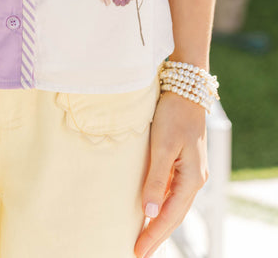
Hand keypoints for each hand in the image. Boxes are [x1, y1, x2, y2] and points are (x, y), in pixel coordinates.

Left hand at [133, 90, 208, 257]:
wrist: (185, 90)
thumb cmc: (173, 114)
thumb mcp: (162, 145)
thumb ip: (156, 179)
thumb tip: (149, 211)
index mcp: (191, 178)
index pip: (170, 216)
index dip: (154, 234)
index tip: (138, 251)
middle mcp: (194, 179)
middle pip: (174, 216)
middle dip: (157, 236)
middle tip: (139, 254)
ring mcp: (190, 172)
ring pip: (173, 206)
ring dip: (159, 223)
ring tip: (145, 240)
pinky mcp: (182, 163)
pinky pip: (172, 193)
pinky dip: (162, 206)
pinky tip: (151, 211)